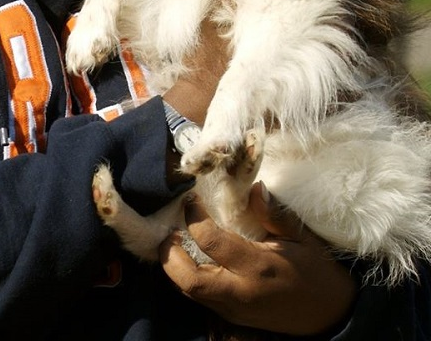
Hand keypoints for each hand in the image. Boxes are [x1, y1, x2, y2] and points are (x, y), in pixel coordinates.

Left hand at [159, 182, 356, 334]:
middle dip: (170, 253)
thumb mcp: (302, 238)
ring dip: (175, 266)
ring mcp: (234, 310)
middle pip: (188, 280)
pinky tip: (192, 257)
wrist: (333, 316)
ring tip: (177, 239)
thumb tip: (254, 187)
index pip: (210, 241)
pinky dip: (188, 278)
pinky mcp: (233, 318)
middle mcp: (240, 292)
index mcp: (258, 267)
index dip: (193, 217)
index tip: (191, 199)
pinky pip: (200, 298)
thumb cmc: (317, 272)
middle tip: (171, 228)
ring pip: (189, 292)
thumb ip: (274, 213)